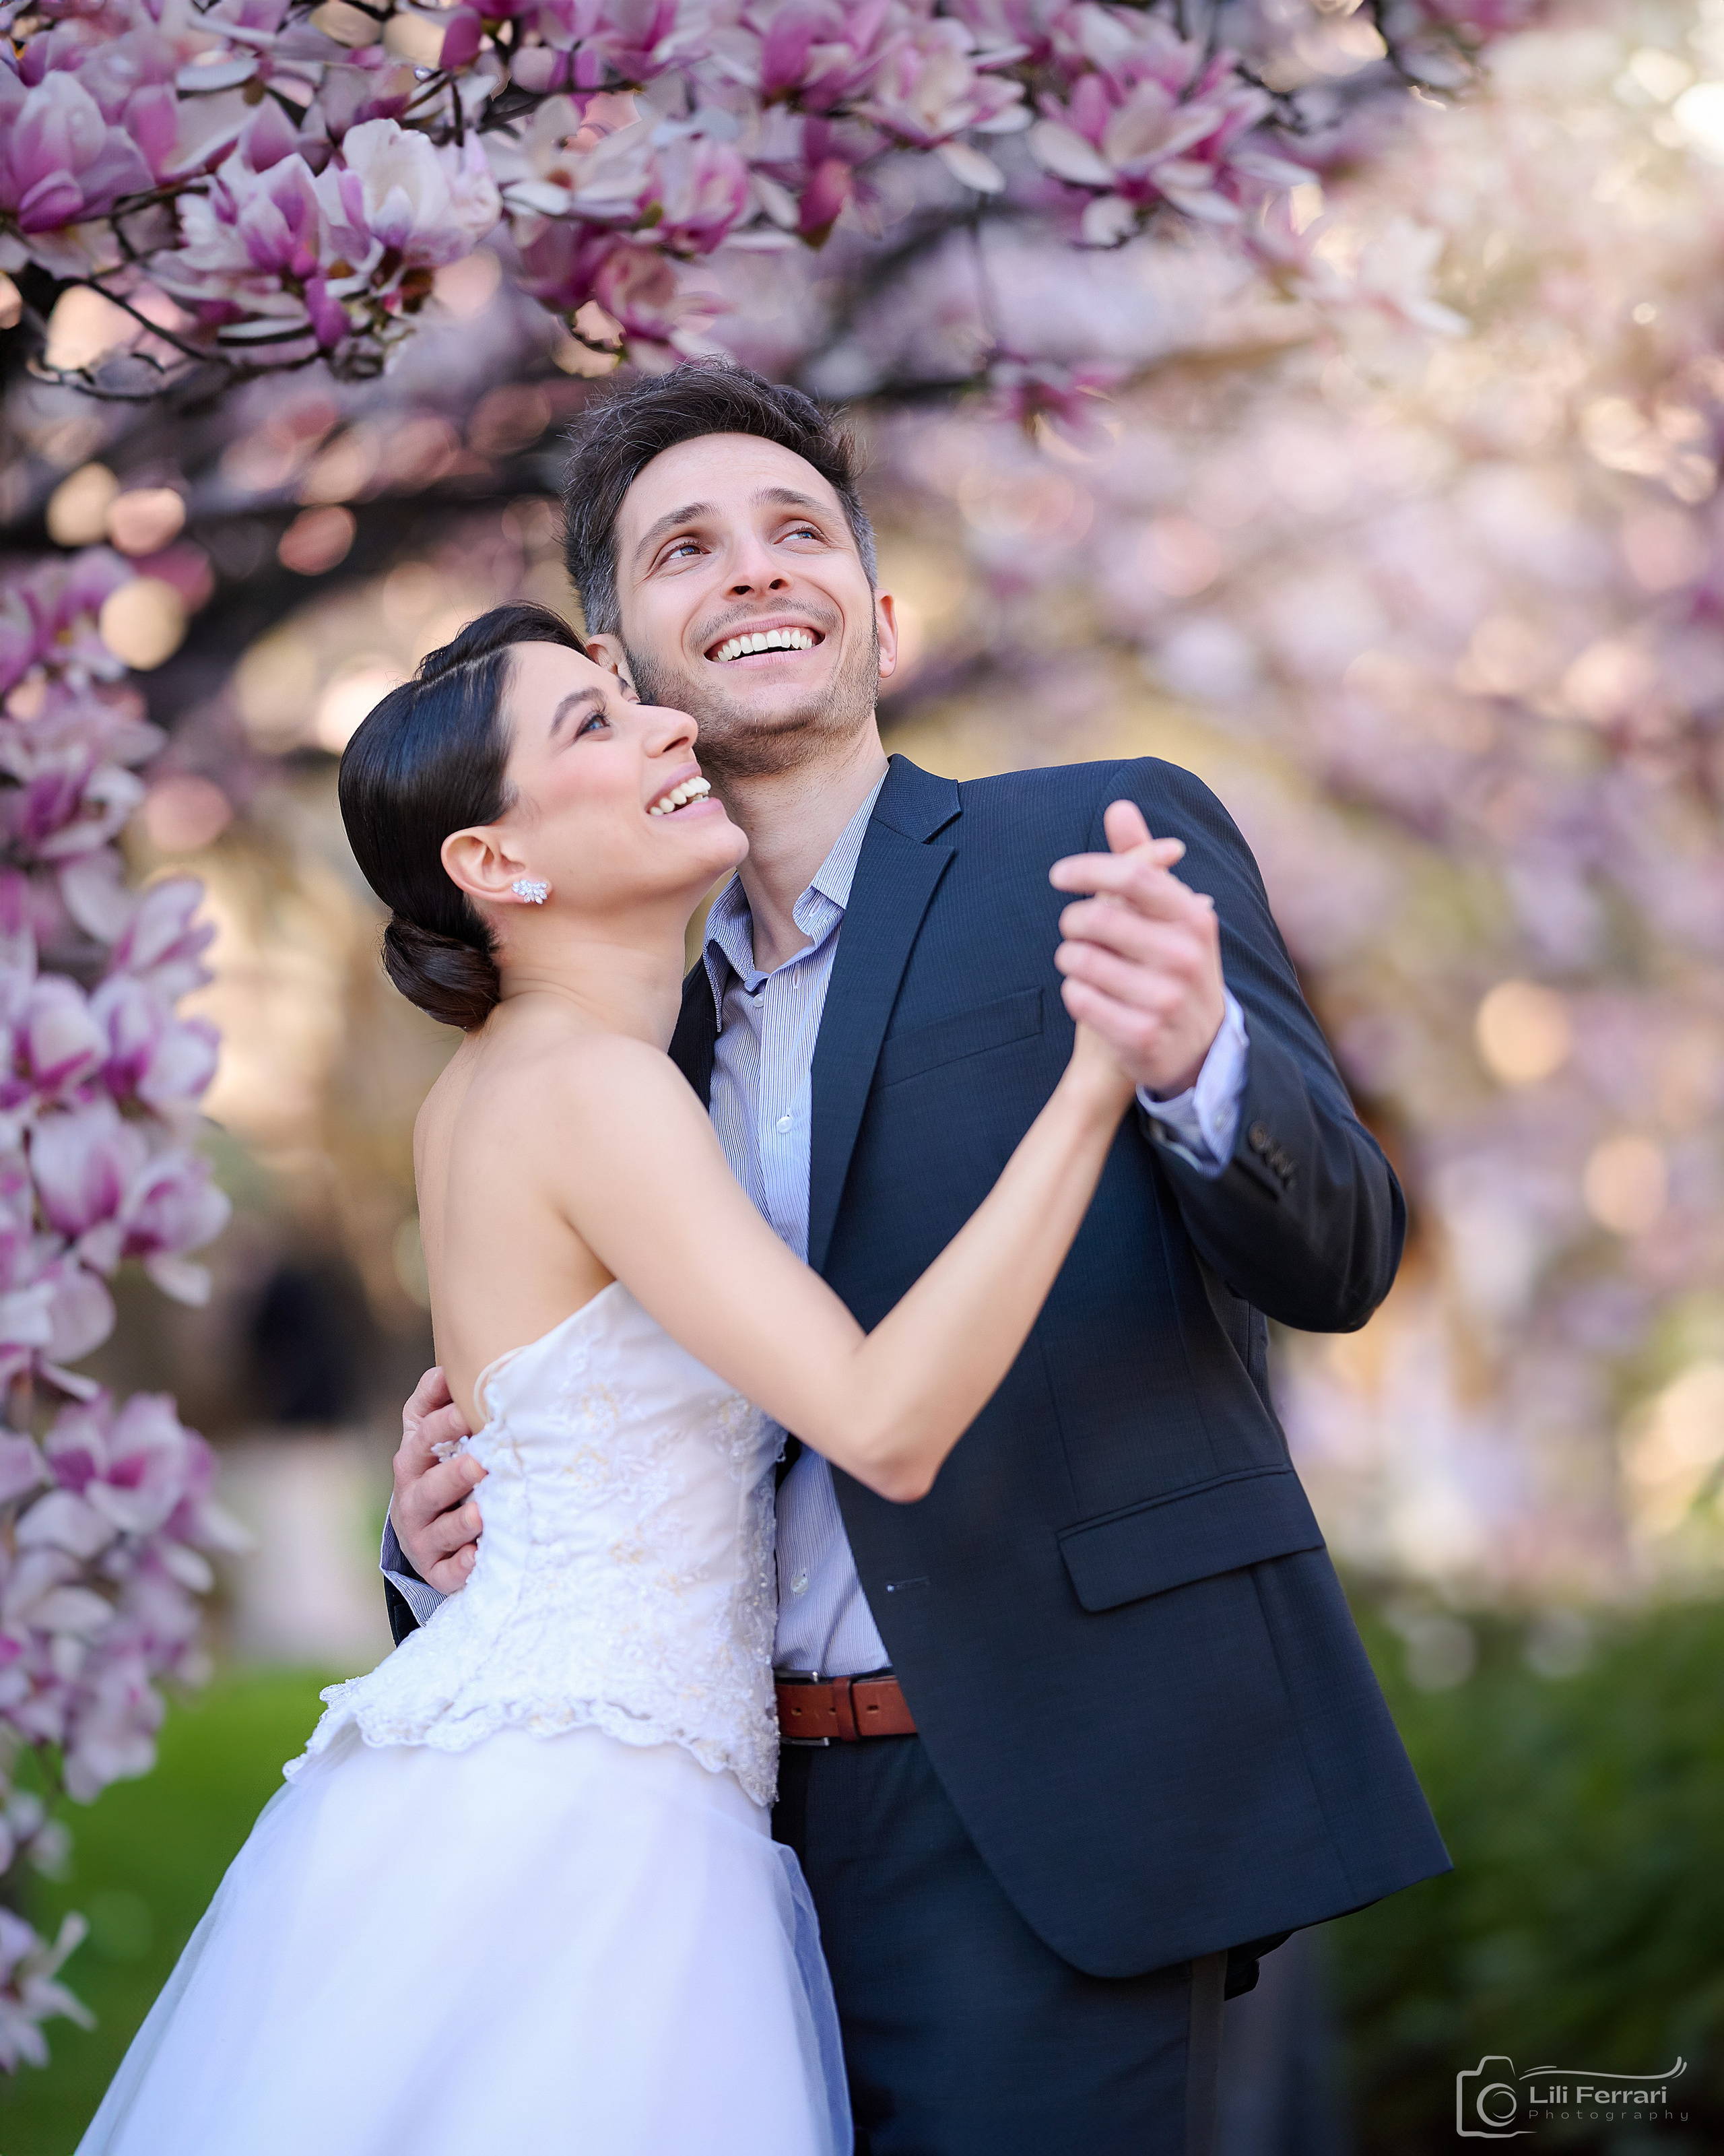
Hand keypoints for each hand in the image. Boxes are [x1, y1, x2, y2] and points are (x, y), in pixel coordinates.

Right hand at [390, 1366, 482, 1594]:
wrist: (423, 1530)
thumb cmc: (435, 1467)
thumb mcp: (426, 1434)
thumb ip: (432, 1401)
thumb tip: (445, 1367)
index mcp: (413, 1461)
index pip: (422, 1441)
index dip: (442, 1426)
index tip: (469, 1412)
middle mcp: (413, 1500)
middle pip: (428, 1488)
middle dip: (452, 1476)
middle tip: (480, 1464)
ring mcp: (423, 1538)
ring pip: (438, 1532)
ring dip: (458, 1524)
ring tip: (481, 1514)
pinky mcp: (437, 1570)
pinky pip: (447, 1573)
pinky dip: (461, 1568)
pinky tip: (478, 1559)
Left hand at [1050, 800, 1226, 1097]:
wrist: (1203, 1051)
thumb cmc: (1176, 965)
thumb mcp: (1172, 915)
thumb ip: (1143, 861)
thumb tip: (1119, 805)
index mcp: (1194, 918)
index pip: (1134, 875)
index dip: (1088, 868)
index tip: (1059, 875)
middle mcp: (1185, 957)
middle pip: (1097, 918)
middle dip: (1072, 921)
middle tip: (1073, 929)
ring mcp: (1165, 999)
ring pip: (1081, 960)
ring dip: (1068, 958)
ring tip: (1080, 963)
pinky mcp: (1141, 1036)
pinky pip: (1078, 998)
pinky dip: (1073, 992)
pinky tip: (1089, 995)